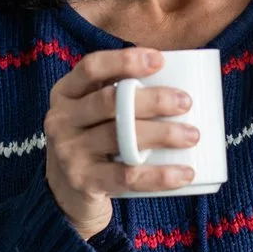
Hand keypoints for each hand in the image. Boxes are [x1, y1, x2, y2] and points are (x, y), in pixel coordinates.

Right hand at [44, 48, 200, 240]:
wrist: (65, 191)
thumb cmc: (91, 139)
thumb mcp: (89, 111)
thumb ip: (117, 93)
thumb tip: (175, 75)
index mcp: (64, 93)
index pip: (91, 67)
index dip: (124, 60)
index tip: (160, 60)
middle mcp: (60, 120)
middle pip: (109, 102)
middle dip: (152, 100)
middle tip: (185, 102)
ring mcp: (69, 152)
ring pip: (120, 138)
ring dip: (162, 135)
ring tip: (192, 135)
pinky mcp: (84, 182)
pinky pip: (127, 177)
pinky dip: (160, 176)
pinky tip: (184, 173)